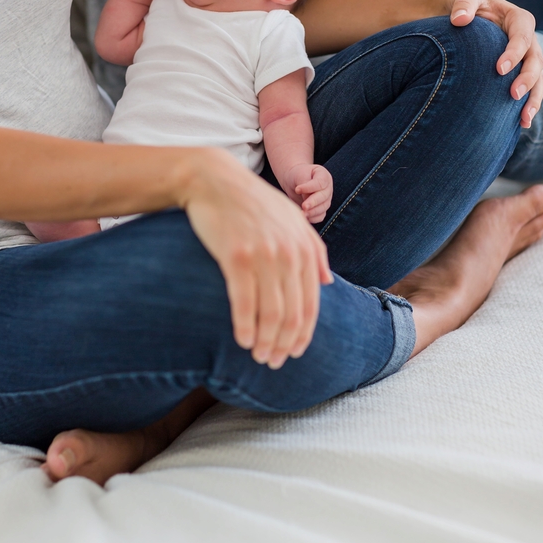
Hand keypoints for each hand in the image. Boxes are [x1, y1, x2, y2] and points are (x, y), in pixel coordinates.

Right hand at [183, 150, 333, 369]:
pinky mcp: (236, 256)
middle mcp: (288, 253)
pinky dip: (245, 327)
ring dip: (265, 342)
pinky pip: (244, 303)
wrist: (214, 179)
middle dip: (284, 344)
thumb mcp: (292, 217)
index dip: (303, 334)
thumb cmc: (252, 201)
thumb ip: (314, 249)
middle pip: (293, 314)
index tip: (293, 353)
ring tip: (257, 355)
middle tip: (273, 362)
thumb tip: (329, 283)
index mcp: (304, 247)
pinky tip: (241, 340)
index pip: (311, 304)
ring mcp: (263, 254)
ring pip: (271, 313)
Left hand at [290, 164, 332, 223]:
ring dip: (312, 212)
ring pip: (323, 208)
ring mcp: (325, 200)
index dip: (310, 188)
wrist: (293, 181)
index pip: (320, 183)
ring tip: (301, 214)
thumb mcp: (300, 175)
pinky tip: (304, 218)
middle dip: (313, 202)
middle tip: (304, 206)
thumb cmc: (297, 175)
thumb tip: (306, 198)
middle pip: (323, 197)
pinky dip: (313, 218)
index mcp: (324, 176)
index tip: (297, 190)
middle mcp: (327, 188)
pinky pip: (320, 216)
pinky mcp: (320, 209)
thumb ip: (305, 185)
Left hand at [446, 0, 542, 127]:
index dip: (514, 53)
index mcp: (518, 19)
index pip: (523, 36)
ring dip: (533, 99)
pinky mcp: (518, 72)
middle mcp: (527, 39)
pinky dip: (526, 106)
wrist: (463, 14)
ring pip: (538, 79)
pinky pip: (529, 90)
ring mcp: (525, 57)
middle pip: (535, 60)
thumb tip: (458, 19)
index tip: (499, 69)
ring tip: (524, 119)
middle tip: (513, 95)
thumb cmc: (465, 4)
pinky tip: (521, 124)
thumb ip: (463, 5)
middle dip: (527, 79)